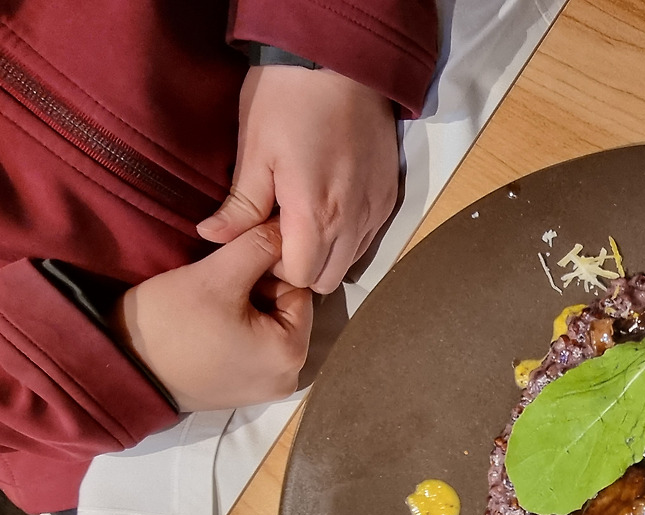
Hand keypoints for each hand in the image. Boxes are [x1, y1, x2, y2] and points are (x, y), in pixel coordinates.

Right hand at [111, 222, 312, 411]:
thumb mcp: (217, 276)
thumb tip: (286, 226)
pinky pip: (254, 349)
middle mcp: (289, 378)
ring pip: (269, 328)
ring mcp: (267, 389)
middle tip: (218, 284)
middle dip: (258, 291)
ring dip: (246, 308)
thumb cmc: (169, 323)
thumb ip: (259, 246)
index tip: (233, 265)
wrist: (120, 368)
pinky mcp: (245, 391)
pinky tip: (209, 324)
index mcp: (292, 354)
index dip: (268, 269)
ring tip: (210, 304)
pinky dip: (238, 331)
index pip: (299, 291)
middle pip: (286, 312)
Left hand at [197, 65, 398, 293]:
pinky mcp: (389, 198)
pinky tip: (329, 207)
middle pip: (327, 278)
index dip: (275, 267)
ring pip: (350, 262)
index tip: (261, 240)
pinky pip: (368, 238)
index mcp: (316, 215)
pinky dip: (347, 236)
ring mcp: (376, 211)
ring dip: (326, 253)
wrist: (342, 63)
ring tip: (304, 221)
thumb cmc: (289, 100)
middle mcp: (353, 222)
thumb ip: (240, 205)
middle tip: (280, 235)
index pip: (300, 276)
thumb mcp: (255, 150)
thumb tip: (212, 236)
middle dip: (302, 267)